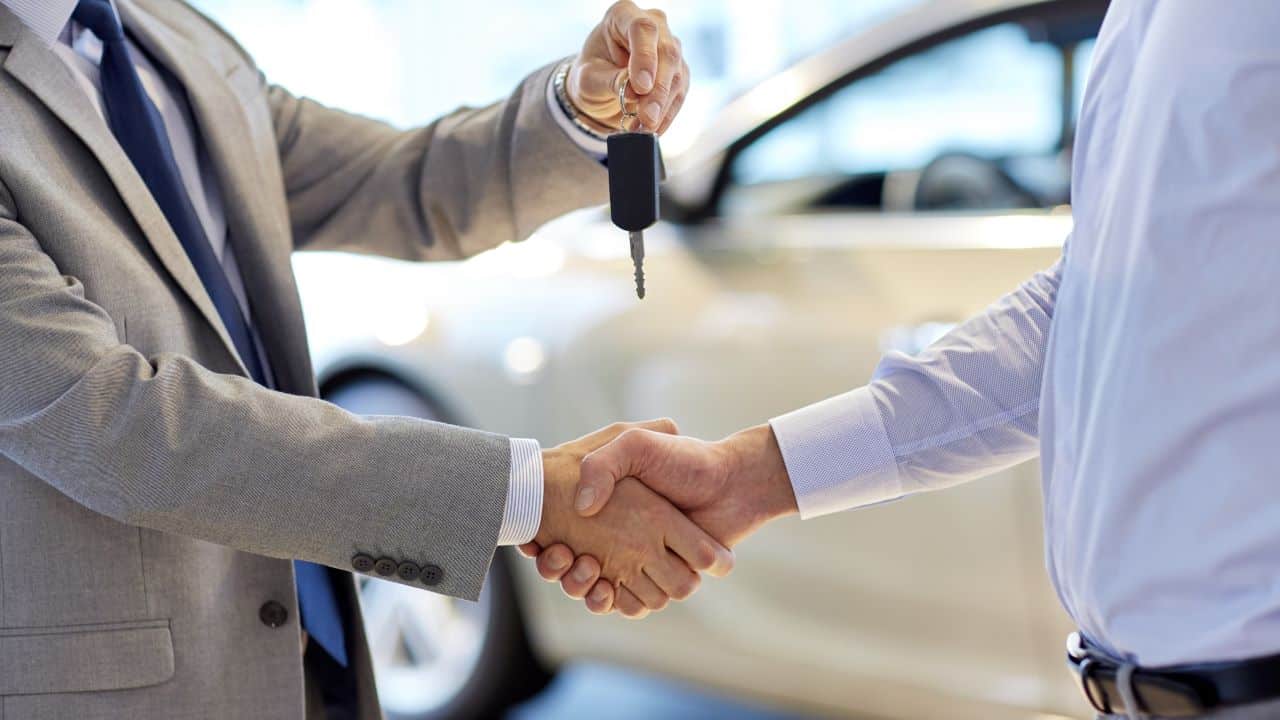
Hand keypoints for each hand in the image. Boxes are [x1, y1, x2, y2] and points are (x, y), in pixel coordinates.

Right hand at [529, 423, 734, 618]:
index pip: (558, 532)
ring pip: (593, 588)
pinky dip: (608, 600)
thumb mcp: (635, 444)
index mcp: (611, 508)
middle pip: (570, 565)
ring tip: (582, 564)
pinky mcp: (658, 582)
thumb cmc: (686, 461)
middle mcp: (620, 537)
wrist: (733, 482)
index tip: (537, 537)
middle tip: (556, 553)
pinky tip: (602, 585)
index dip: (542, 540)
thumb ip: (602, 465)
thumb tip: (581, 509)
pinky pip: (625, 603)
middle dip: (557, 567)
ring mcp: (638, 561)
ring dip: (578, 583)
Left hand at [566, 1, 689, 133]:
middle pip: (666, 53)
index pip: (642, 29)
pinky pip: (679, 93)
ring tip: (643, 128)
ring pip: (677, 76)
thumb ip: (611, 81)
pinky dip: (667, 114)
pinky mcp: (678, 71)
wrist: (601, 85)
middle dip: (657, 91)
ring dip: (662, 107)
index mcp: (623, 15)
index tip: (640, 87)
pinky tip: (653, 128)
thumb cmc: (591, 73)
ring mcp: (670, 47)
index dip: (645, 57)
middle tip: (647, 119)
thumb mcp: (589, 78)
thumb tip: (635, 92)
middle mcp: (653, 25)